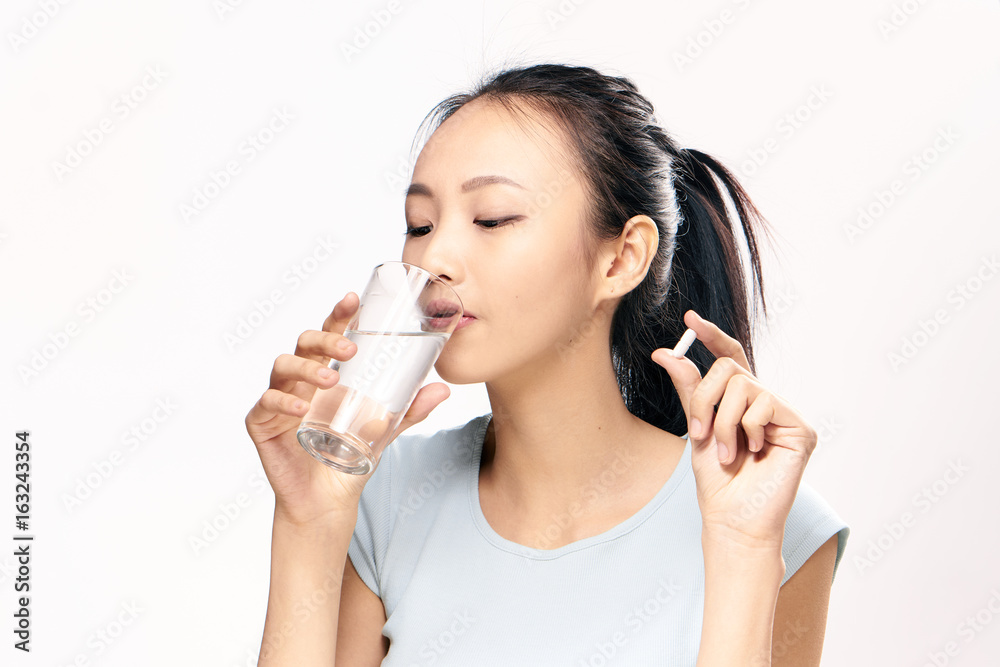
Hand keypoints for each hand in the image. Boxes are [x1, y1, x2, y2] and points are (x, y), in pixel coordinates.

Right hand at [245, 291, 451, 525]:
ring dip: (306, 367)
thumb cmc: (350, 458)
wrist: (328, 502)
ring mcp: (278, 399)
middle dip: (325, 339)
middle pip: (304, 343)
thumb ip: (409, 410)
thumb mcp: (385, 431)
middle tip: (350, 350)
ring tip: (329, 379)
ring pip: (282, 366)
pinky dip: (282, 401)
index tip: (353, 300)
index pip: (329, 335)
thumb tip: (443, 389)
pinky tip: (301, 407)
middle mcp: (300, 381)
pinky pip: (265, 403)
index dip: (338, 315)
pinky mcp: (261, 423)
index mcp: (326, 374)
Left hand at [651, 310, 817, 548]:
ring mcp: (784, 414)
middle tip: (701, 433)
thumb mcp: (697, 428)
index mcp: (740, 401)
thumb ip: (689, 389)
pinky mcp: (800, 428)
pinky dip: (748, 429)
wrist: (732, 518)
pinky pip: (765, 404)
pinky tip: (754, 452)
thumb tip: (667, 353)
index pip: (730, 357)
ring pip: (743, 386)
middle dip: (705, 399)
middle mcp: (764, 402)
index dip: (712, 336)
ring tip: (728, 452)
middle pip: (729, 369)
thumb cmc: (717, 481)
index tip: (691, 319)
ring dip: (723, 422)